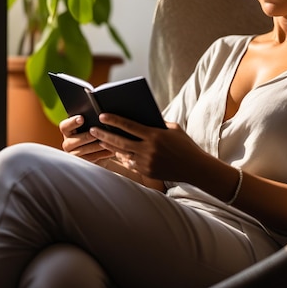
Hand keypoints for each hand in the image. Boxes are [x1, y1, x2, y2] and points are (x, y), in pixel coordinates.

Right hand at [60, 115, 113, 164]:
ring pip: (81, 151)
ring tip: (105, 142)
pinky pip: (90, 159)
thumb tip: (101, 115)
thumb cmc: (95, 132)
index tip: (82, 118)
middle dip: (85, 137)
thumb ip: (91, 121)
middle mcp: (68, 143)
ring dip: (94, 146)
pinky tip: (110, 151)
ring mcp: (73, 154)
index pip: (64, 126)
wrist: (99, 150)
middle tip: (94, 133)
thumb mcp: (91, 126)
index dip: (72, 122)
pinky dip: (100, 154)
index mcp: (68, 131)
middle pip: (71, 141)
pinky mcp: (82, 162)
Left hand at [89, 114, 207, 181]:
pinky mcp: (146, 172)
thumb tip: (139, 118)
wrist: (194, 167)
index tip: (102, 115)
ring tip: (99, 140)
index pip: (129, 126)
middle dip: (104, 134)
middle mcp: (148, 149)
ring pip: (122, 153)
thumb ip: (156, 123)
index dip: (114, 120)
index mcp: (154, 135)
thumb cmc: (184, 144)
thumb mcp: (173, 128)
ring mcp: (146, 162)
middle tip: (92, 129)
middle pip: (120, 141)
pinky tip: (114, 151)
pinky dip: (121, 156)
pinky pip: (129, 163)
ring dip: (109, 146)